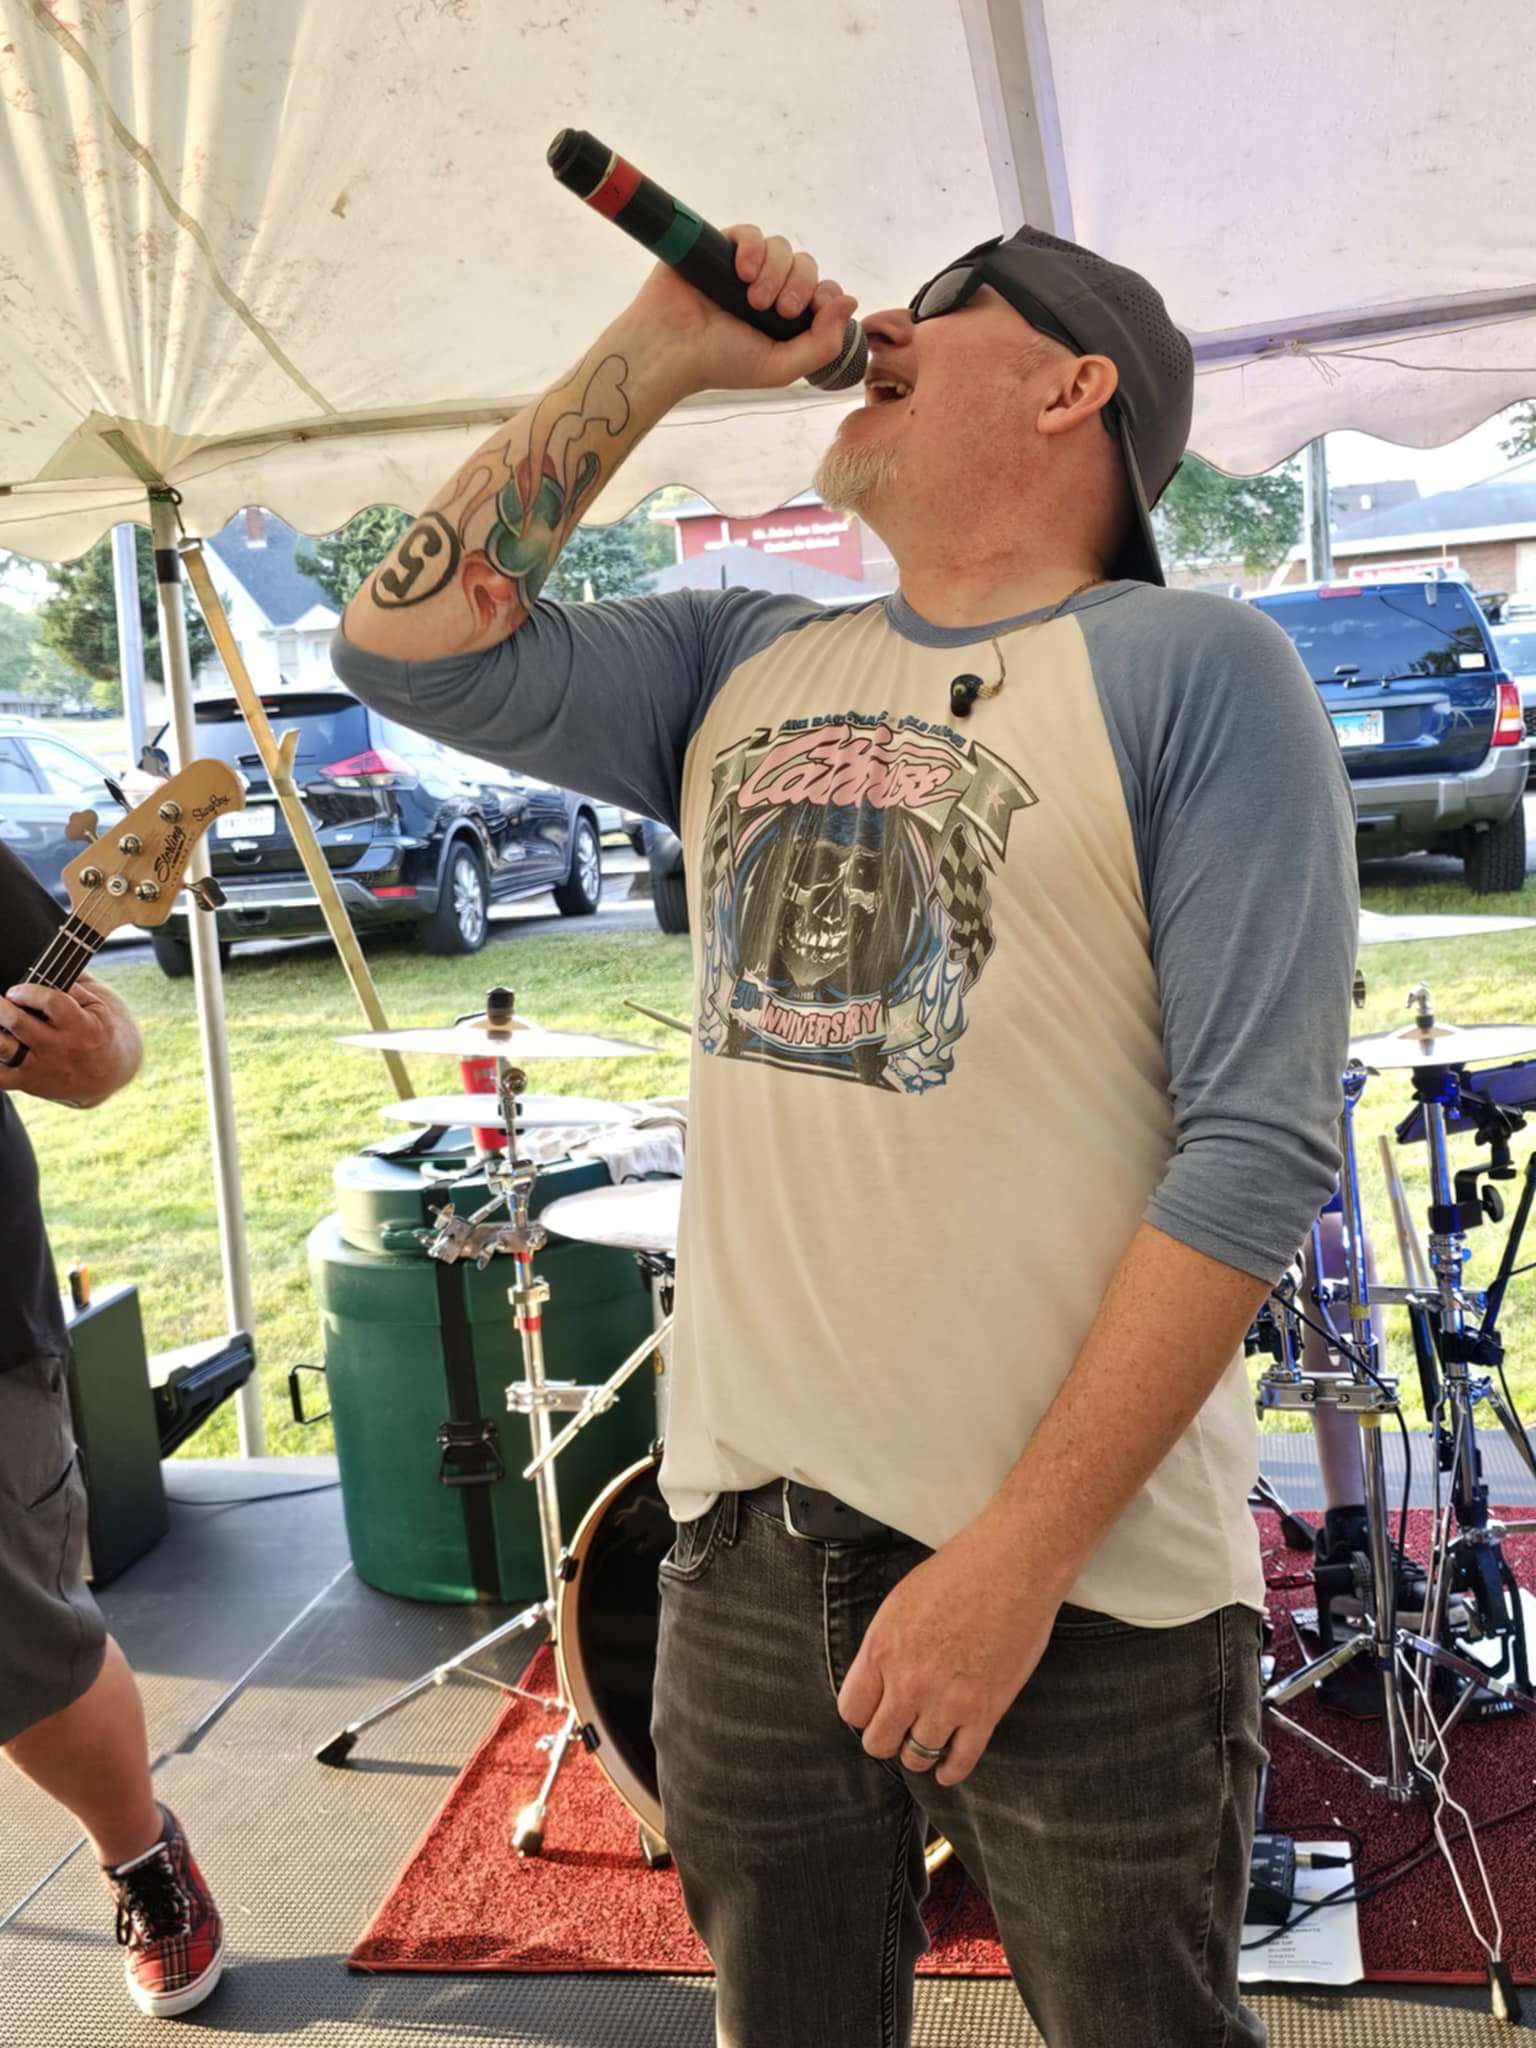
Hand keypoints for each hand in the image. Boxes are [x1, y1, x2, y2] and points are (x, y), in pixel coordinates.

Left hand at [0, 976, 141, 1106]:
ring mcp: (41, 1066)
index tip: (16, 990)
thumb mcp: (98, 1006)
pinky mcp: (27, 1082)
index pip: (52, 1003)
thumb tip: (45, 967)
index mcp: (83, 1025)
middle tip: (0, 1000)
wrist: (106, 1076)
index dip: (29, 992)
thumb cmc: (97, 1031)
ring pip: (3, 1049)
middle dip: (1, 1007)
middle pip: (20, 1023)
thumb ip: (74, 985)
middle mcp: (60, 1047)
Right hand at [621, 225, 857, 396]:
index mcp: (785, 318)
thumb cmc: (721, 363)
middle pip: (805, 266)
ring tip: (752, 297)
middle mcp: (769, 289)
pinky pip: (751, 233)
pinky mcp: (721, 248)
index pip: (822, 291)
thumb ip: (822, 344)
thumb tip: (850, 302)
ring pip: (782, 248)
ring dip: (775, 271)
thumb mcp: (781, 367)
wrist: (670, 350)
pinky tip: (742, 271)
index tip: (812, 311)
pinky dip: (753, 248)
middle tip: (779, 311)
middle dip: (800, 286)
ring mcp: (745, 268)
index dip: (825, 295)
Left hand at [836, 1523, 1061, 1787]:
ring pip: (916, 1757)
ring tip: (925, 1741)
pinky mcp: (984, 1712)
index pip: (852, 1711)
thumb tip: (878, 1680)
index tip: (875, 1711)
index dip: (863, 1714)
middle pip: (878, 1742)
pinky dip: (951, 1771)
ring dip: (919, 1753)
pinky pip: (960, 1762)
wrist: (1012, 1566)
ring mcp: (946, 1701)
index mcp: (881, 1650)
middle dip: (887, 1738)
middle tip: (899, 1729)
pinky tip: (947, 1767)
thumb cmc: (958, 1573)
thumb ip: (885, 1648)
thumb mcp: (900, 1603)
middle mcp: (908, 1682)